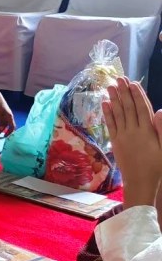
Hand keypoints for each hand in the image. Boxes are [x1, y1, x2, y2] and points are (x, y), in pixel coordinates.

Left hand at [0, 94, 15, 134]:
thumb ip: (1, 121)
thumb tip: (2, 128)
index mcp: (9, 116)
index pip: (12, 126)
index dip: (10, 132)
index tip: (5, 136)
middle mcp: (8, 116)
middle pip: (8, 126)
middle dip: (5, 131)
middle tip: (1, 136)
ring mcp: (4, 115)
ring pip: (4, 124)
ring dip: (2, 129)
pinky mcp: (0, 114)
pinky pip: (1, 121)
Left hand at [103, 78, 161, 206]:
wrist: (140, 183)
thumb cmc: (157, 166)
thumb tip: (160, 110)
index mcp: (148, 132)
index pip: (141, 108)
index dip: (137, 94)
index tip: (132, 83)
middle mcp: (133, 132)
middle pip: (128, 108)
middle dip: (123, 92)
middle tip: (118, 78)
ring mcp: (123, 137)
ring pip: (118, 114)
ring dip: (114, 99)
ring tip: (110, 86)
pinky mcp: (115, 143)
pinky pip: (110, 125)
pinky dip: (107, 113)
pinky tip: (104, 103)